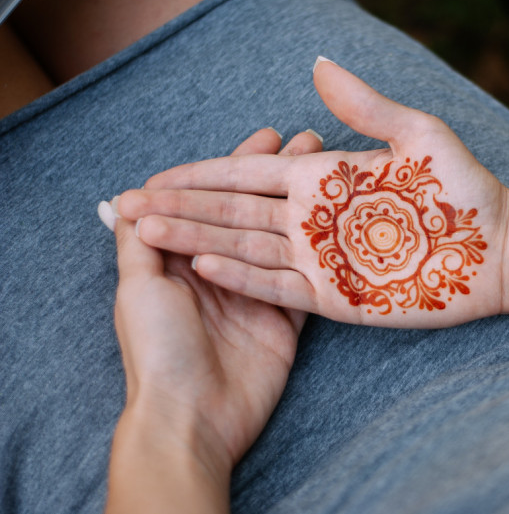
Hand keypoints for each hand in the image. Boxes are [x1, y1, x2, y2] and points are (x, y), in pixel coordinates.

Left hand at [104, 129, 322, 512]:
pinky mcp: (284, 318)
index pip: (210, 199)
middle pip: (252, 211)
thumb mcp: (139, 287)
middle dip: (277, 174)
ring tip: (328, 168)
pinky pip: (297, 278)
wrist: (192, 418)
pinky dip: (311, 252)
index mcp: (182, 258)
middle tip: (308, 141)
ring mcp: (254, 294)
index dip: (235, 165)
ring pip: (282, 237)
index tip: (265, 136)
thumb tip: (130, 198)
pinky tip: (332, 222)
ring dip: (303, 203)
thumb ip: (139, 241)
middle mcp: (220, 270)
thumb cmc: (157, 350)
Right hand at [117, 59, 508, 327]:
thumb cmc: (464, 189)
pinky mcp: (335, 297)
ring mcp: (320, 259)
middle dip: (182, 207)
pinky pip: (278, 287)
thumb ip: (364, 107)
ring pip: (245, 248)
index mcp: (321, 179)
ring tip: (149, 234)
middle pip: (233, 211)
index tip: (157, 175)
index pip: (246, 173)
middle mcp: (311, 219)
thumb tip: (317, 64)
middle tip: (129, 206)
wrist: (497, 248)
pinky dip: (242, 276)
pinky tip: (204, 264)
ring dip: (198, 240)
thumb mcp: (417, 135)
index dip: (201, 172)